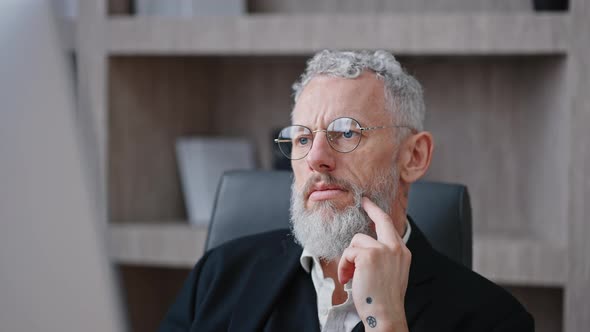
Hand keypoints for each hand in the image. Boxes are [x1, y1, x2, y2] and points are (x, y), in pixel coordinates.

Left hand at [338, 197, 410, 330]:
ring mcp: (383, 250)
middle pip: (382, 220)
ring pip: (357, 241)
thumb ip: (385, 257)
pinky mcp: (369, 255)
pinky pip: (349, 253)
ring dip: (349, 258)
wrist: (385, 314)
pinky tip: (347, 278)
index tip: (371, 205)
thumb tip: (365, 249)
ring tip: (349, 275)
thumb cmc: (385, 300)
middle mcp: (395, 248)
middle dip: (372, 208)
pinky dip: (344, 266)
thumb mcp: (392, 273)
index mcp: (402, 253)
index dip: (379, 214)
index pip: (391, 227)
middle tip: (363, 202)